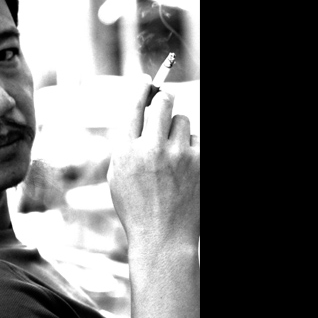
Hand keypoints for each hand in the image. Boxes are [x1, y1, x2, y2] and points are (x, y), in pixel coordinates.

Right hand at [107, 73, 199, 253]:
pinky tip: (184, 167)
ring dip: (177, 129)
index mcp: (125, 151)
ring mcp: (177, 155)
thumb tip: (138, 115)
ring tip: (172, 152)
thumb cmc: (136, 208)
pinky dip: (191, 148)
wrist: (163, 237)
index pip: (134, 106)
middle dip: (164, 100)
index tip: (147, 80)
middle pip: (163, 102)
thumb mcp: (117, 176)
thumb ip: (125, 145)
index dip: (141, 88)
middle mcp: (150, 148)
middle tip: (164, 104)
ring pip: (182, 120)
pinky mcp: (199, 162)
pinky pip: (197, 139)